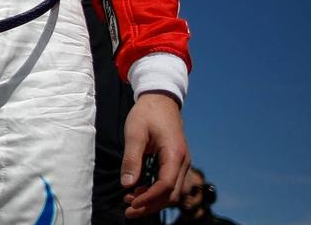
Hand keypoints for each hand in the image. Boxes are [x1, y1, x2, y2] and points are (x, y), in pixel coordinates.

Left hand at [122, 91, 190, 217]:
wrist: (160, 99)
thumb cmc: (147, 113)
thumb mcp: (134, 133)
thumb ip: (131, 159)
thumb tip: (127, 184)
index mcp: (174, 154)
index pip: (166, 185)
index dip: (149, 198)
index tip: (131, 203)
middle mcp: (183, 162)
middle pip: (171, 194)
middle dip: (151, 205)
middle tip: (129, 211)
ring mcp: (182, 163)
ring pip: (173, 192)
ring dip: (153, 200)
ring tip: (130, 201)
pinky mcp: (176, 163)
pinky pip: (170, 183)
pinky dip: (156, 192)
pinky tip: (139, 191)